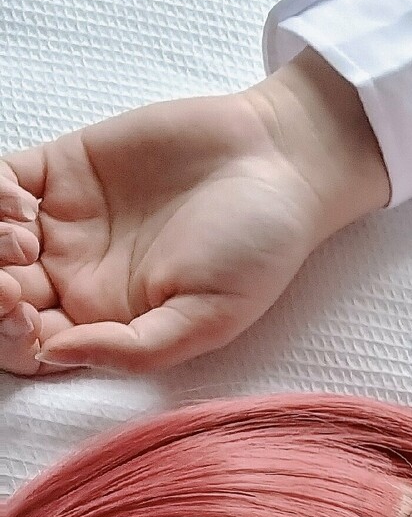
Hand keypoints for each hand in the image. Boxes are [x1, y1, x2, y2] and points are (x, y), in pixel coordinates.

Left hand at [2, 52, 387, 376]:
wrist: (279, 162)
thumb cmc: (258, 248)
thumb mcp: (210, 318)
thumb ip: (135, 348)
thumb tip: (51, 354)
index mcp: (110, 323)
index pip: (30, 347)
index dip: (9, 338)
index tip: (23, 314)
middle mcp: (77, 277)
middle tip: (8, 276)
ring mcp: (63, 223)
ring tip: (19, 234)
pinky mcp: (60, 169)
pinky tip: (17, 202)